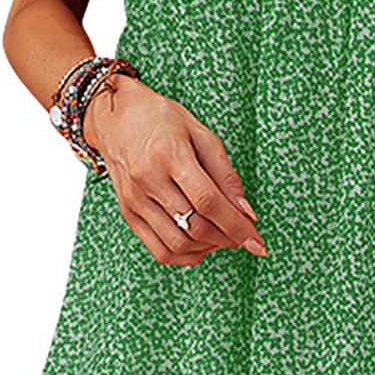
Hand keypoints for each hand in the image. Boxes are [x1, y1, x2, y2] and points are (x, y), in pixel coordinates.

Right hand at [82, 76, 266, 264]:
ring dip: (208, 248)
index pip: (208, 201)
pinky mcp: (128, 213)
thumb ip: (226, 175)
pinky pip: (159, 250)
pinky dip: (185, 255)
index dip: (237, 226)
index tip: (257, 241)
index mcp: (169, 153)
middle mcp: (147, 179)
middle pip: (194, 226)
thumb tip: (246, 212)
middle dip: (227, 238)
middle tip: (242, 234)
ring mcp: (134, 199)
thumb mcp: (201, 135)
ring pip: (177, 244)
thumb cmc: (162, 121)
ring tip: (221, 235)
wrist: (117, 120)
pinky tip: (200, 243)